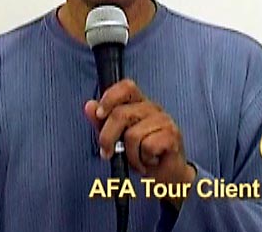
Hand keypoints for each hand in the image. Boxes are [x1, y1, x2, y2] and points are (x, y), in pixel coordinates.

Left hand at [84, 79, 195, 207]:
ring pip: (133, 134)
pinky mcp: (172, 136)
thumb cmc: (142, 154)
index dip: (110, 97)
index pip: (125, 87)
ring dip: (130, 155)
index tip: (100, 115)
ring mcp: (164, 120)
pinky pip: (148, 146)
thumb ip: (102, 122)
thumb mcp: (116, 138)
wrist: (167, 175)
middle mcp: (152, 108)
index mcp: (139, 103)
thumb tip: (90, 106)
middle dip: (107, 138)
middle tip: (107, 153)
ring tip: (137, 159)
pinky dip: (144, 160)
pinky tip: (149, 161)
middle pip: (121, 114)